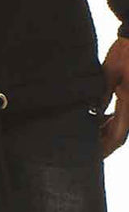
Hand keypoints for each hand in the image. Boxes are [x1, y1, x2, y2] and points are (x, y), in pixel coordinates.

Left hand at [99, 36, 128, 156]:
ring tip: (88, 134)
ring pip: (120, 126)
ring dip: (106, 131)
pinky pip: (121, 114)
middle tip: (87, 150)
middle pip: (119, 134)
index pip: (118, 136)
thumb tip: (93, 112)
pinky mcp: (128, 96)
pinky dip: (110, 119)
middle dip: (104, 143)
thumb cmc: (125, 54)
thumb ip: (102, 94)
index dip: (106, 148)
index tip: (94, 156)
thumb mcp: (109, 73)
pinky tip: (99, 116)